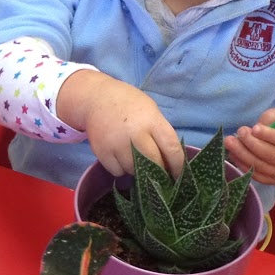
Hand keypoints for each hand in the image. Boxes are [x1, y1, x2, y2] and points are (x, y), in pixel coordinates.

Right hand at [60, 70, 185, 176]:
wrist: (96, 98)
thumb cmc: (129, 104)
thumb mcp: (150, 111)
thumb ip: (160, 133)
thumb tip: (169, 162)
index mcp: (152, 120)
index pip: (172, 148)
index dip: (178, 165)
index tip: (179, 176)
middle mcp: (135, 133)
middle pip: (154, 163)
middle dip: (159, 171)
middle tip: (159, 174)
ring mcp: (117, 144)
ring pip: (134, 170)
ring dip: (138, 170)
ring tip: (135, 159)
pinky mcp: (102, 152)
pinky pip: (117, 171)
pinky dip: (121, 169)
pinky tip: (120, 157)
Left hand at [225, 109, 274, 182]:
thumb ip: (271, 120)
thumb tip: (254, 130)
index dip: (269, 135)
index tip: (254, 128)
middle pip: (271, 155)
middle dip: (252, 144)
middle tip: (240, 132)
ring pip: (261, 166)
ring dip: (243, 154)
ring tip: (230, 142)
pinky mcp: (273, 181)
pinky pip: (256, 175)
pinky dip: (242, 164)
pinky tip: (233, 154)